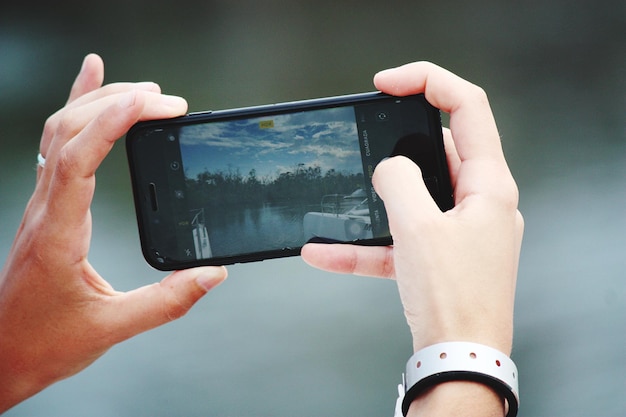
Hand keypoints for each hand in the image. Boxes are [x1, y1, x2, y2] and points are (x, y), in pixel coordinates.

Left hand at [0, 54, 226, 411]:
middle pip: (68, 131)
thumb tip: (212, 274)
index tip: (152, 103)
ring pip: (59, 132)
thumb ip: (167, 302)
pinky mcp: (48, 206)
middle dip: (119, 104)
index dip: (113, 123)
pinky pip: (57, 145)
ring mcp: (42, 204)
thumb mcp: (112, 328)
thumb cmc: (46, 342)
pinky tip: (90, 85)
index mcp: (58, 233)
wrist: (0, 353)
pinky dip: (75, 109)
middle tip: (168, 102)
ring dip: (98, 102)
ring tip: (143, 91)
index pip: (79, 160)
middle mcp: (45, 209)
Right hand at [302, 62, 522, 415]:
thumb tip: (388, 167)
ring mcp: (460, 231)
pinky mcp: (440, 257)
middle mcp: (479, 203)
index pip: (467, 107)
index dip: (427, 82)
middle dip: (395, 145)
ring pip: (414, 195)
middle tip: (363, 138)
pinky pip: (399, 239)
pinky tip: (324, 251)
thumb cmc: (453, 297)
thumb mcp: (418, 228)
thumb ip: (398, 182)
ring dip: (374, 200)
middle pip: (437, 149)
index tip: (386, 84)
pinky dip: (366, 243)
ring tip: (341, 198)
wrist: (457, 359)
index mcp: (488, 184)